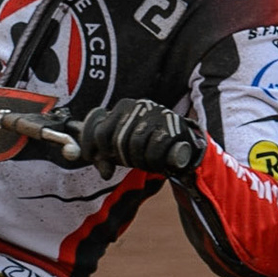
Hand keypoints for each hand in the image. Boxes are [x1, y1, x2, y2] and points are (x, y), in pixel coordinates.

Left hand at [77, 99, 205, 177]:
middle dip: (122, 159)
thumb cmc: (147, 142)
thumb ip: (106, 156)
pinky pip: (153, 152)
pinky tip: (157, 163)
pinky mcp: (172, 127)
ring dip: (139, 161)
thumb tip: (102, 171)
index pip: (99, 131)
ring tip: (145, 163)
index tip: (94, 160)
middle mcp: (139, 105)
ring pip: (135, 146)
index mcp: (124, 106)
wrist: (183, 141)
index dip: (94, 149)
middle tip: (131, 163)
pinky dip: (153, 163)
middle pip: (117, 141)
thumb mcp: (123, 146)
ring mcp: (157, 114)